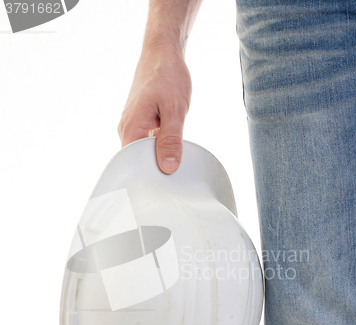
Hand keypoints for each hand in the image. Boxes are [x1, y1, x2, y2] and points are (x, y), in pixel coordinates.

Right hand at [118, 46, 191, 173]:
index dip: (148, 177)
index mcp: (131, 129)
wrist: (162, 52)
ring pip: (143, 152)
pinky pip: (147, 142)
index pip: (133, 166)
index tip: (163, 187)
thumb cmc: (167, 76)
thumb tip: (169, 167)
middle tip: (173, 181)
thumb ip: (171, 141)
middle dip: (154, 170)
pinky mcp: (140, 122)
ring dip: (158, 157)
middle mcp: (127, 129)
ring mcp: (133, 125)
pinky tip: (172, 146)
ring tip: (174, 164)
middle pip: (137, 161)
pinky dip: (159, 147)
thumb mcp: (175, 111)